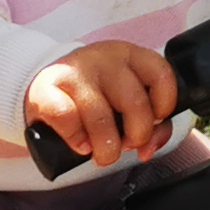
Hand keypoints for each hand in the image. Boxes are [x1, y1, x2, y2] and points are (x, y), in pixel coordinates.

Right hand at [26, 41, 177, 169]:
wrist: (47, 87)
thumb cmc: (97, 96)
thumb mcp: (127, 102)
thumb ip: (152, 125)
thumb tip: (149, 148)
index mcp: (130, 56)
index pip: (161, 75)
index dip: (163, 106)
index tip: (154, 121)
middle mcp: (104, 58)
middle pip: (134, 102)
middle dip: (136, 136)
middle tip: (126, 145)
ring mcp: (74, 71)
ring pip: (100, 115)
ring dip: (106, 146)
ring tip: (102, 153)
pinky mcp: (45, 88)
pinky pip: (66, 117)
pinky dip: (76, 138)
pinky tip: (80, 144)